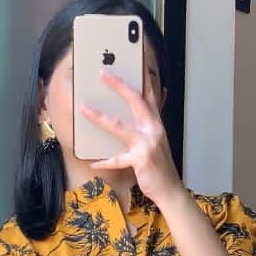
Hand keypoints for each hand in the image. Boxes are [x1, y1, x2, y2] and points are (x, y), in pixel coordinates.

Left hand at [81, 74, 181, 207]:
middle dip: (119, 86)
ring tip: (85, 109)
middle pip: (136, 101)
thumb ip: (145, 128)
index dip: (140, 79)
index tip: (131, 65)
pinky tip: (93, 162)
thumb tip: (129, 118)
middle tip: (103, 73)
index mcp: (156, 123)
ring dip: (100, 117)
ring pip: (120, 126)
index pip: (149, 96)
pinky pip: (117, 159)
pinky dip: (105, 161)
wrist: (170, 189)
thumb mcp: (155, 142)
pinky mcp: (141, 159)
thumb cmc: (158, 165)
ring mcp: (148, 144)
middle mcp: (154, 129)